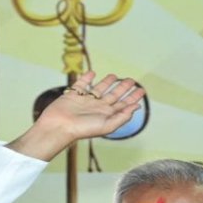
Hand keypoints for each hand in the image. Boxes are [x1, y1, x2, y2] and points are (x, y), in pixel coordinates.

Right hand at [10, 72, 144, 160]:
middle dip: (123, 88)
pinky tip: (92, 73)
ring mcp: (86, 100)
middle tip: (132, 80)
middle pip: (114, 95)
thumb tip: (136, 108)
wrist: (60, 126)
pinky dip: (86, 78)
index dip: (133, 98)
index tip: (142, 91)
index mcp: (107, 115)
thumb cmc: (83, 129)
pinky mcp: (74, 94)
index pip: (123, 105)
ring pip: (99, 89)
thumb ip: (122, 117)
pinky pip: (82, 84)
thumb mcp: (108, 125)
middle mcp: (98, 107)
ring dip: (107, 82)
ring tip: (114, 75)